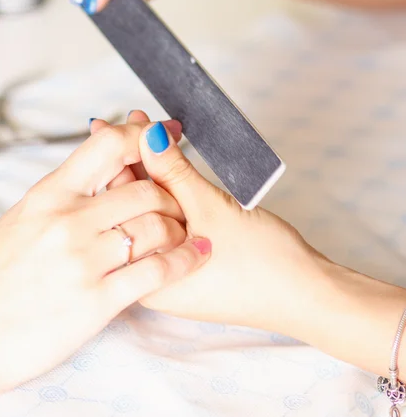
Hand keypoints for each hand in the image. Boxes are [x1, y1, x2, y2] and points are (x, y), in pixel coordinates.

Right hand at [0, 120, 210, 404]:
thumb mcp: (14, 225)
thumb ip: (55, 201)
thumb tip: (89, 183)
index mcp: (46, 195)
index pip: (107, 146)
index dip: (143, 137)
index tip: (164, 134)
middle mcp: (68, 220)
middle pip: (146, 189)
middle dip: (170, 194)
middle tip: (178, 205)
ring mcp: (84, 259)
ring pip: (158, 226)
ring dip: (180, 227)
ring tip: (184, 234)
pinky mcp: (98, 301)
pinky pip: (158, 270)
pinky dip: (185, 259)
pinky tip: (196, 255)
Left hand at [97, 112, 330, 335]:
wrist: (309, 295)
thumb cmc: (264, 264)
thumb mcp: (212, 209)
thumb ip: (174, 172)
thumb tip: (146, 136)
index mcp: (147, 275)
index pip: (121, 208)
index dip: (117, 160)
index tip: (107, 128)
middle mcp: (153, 278)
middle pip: (135, 209)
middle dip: (136, 162)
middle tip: (132, 121)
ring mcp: (174, 272)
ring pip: (157, 214)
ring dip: (157, 173)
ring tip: (152, 134)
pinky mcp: (192, 265)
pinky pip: (174, 224)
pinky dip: (174, 194)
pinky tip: (172, 166)